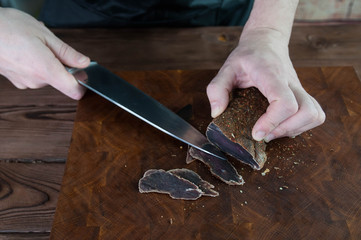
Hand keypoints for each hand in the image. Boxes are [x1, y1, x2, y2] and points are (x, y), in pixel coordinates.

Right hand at [0, 8, 89, 99]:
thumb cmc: (8, 28)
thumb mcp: (44, 35)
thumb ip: (67, 53)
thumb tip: (84, 63)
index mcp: (46, 70)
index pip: (74, 90)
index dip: (83, 84)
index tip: (84, 74)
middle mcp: (36, 81)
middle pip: (60, 79)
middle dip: (60, 64)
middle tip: (48, 46)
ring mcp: (25, 82)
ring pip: (47, 75)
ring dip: (46, 62)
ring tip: (32, 45)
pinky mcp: (16, 80)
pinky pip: (34, 74)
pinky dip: (34, 63)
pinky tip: (24, 49)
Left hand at [207, 28, 324, 141]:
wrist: (266, 41)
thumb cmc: (247, 55)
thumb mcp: (227, 68)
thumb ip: (217, 89)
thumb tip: (217, 113)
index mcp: (272, 75)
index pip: (284, 102)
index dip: (272, 122)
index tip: (256, 133)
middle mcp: (291, 83)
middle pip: (306, 112)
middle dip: (285, 129)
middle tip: (264, 134)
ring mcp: (299, 89)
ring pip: (314, 115)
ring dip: (295, 129)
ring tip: (273, 131)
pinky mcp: (302, 95)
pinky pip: (314, 114)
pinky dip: (302, 126)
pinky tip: (283, 126)